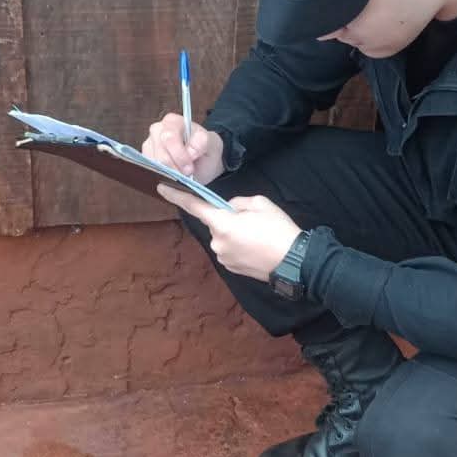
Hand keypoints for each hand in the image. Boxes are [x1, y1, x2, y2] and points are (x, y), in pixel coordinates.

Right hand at [142, 113, 225, 184]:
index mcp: (173, 121)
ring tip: (181, 174)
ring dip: (169, 172)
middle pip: (160, 152)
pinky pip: (150, 170)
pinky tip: (173, 174)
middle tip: (187, 173)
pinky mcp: (146, 158)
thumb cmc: (205, 151)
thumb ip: (202, 142)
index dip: (179, 154)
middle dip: (174, 166)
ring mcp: (150, 144)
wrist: (202, 163)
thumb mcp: (212, 144)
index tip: (190, 167)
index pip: (169, 137)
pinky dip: (162, 175)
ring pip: (154, 163)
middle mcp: (158, 130)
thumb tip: (190, 150)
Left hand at [158, 187, 301, 281]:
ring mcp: (223, 257)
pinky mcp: (231, 268)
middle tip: (253, 222)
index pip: (194, 206)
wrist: (294, 262)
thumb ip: (238, 203)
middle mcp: (217, 242)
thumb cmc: (279, 230)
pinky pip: (229, 250)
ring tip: (258, 236)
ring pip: (223, 237)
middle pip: (216, 223)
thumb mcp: (260, 203)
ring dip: (235, 234)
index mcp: (222, 224)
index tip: (161, 187)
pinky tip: (256, 248)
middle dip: (229, 219)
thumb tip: (230, 210)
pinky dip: (239, 246)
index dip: (177, 196)